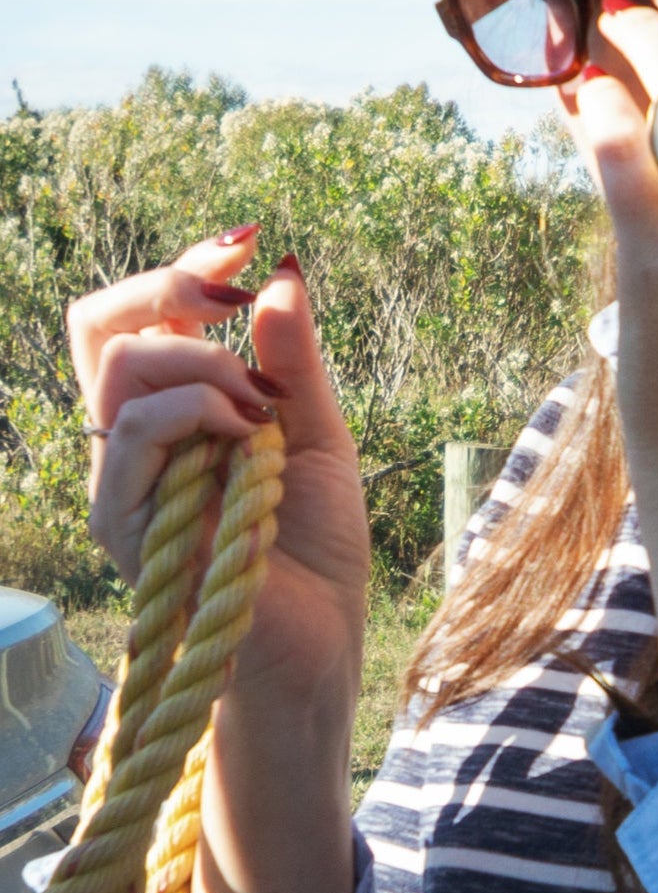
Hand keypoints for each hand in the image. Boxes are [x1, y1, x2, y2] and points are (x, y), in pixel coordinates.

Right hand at [70, 235, 367, 892]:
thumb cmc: (314, 555)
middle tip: (239, 305)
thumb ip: (295, 362)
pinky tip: (252, 440)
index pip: (142, 319)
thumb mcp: (320, 439)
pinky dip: (202, 411)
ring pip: (123, 369)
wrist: (315, 647)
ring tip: (265, 415)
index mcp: (177, 418)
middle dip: (174, 291)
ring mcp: (121, 481)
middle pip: (102, 325)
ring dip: (208, 367)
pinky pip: (136, 429)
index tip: (244, 245)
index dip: (180, 268)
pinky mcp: (123, 520)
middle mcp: (134, 443)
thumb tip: (277, 272)